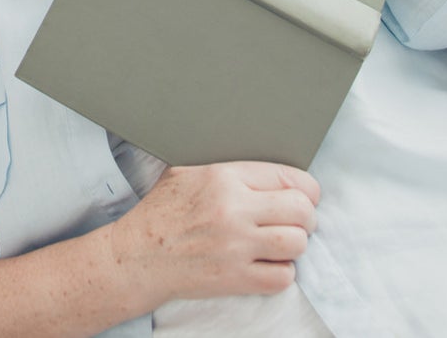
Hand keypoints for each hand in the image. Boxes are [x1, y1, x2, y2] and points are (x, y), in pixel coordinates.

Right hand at [110, 162, 318, 305]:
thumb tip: (263, 168)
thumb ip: (227, 167)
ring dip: (296, 244)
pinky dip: (283, 272)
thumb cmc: (162, 211)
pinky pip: (282, 277)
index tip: (305, 196)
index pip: (289, 177)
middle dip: (306, 216)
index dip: (306, 189)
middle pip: (301, 210)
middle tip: (298, 220)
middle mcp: (234, 210)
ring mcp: (236, 247)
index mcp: (224, 177)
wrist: (139, 255)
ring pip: (297, 243)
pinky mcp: (235, 279)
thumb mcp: (187, 171)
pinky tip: (269, 264)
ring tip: (283, 242)